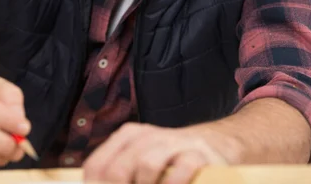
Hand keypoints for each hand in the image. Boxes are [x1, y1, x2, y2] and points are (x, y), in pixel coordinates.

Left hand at [83, 123, 227, 183]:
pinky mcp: (198, 153)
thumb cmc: (170, 162)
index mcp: (127, 137)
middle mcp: (147, 137)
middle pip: (118, 169)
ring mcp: (174, 143)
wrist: (214, 145)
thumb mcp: (140, 162)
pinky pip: (182, 168)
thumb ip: (119, 174)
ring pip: (147, 165)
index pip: (96, 167)